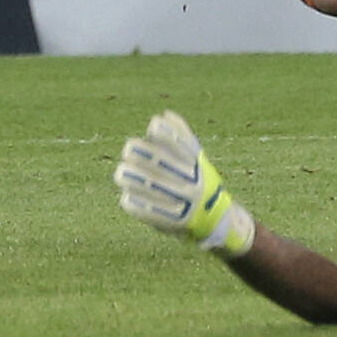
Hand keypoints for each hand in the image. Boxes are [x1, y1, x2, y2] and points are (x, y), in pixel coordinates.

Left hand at [114, 110, 256, 257]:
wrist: (216, 219)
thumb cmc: (200, 182)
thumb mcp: (198, 160)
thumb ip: (182, 138)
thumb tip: (164, 115)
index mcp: (200, 167)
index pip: (182, 145)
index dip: (166, 133)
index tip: (152, 125)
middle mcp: (195, 183)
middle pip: (164, 165)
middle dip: (144, 155)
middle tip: (128, 149)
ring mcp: (186, 203)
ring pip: (155, 187)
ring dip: (135, 179)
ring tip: (121, 173)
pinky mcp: (174, 222)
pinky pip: (151, 212)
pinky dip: (137, 205)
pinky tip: (126, 197)